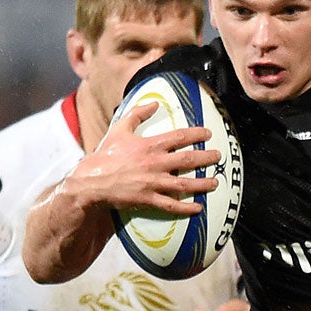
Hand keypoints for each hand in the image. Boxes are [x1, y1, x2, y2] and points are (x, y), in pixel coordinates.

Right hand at [66, 101, 219, 215]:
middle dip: (206, 158)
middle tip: (218, 157)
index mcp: (149, 145)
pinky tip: (199, 207)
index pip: (179, 137)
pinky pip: (171, 205)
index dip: (196, 134)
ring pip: (184, 184)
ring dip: (202, 183)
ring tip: (216, 182)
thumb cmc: (106, 154)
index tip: (208, 134)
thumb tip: (154, 103)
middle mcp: (154, 164)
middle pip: (187, 160)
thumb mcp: (120, 128)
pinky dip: (186, 207)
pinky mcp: (148, 199)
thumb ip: (138, 114)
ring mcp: (152, 183)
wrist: (91, 181)